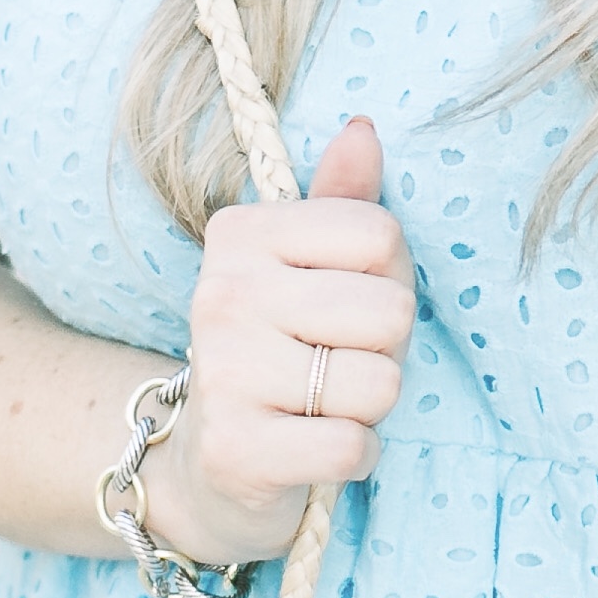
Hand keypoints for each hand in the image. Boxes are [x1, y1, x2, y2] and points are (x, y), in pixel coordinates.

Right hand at [158, 115, 413, 564]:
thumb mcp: (307, 269)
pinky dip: (353, 457)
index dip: (387, 280)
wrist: (207, 467)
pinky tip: (313, 448)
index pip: (380, 234)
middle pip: (390, 312)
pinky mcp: (236, 452)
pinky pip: (351, 447)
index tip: (343, 307)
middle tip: (334, 364)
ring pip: (379, 384)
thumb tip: (363, 130)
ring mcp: (224, 374)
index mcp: (241, 234)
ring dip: (368, 408)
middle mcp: (221, 295)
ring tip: (321, 405)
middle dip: (383, 349)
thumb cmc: (279, 353)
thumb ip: (340, 202)